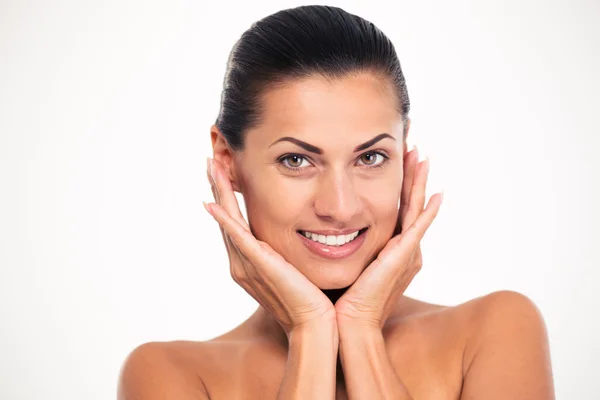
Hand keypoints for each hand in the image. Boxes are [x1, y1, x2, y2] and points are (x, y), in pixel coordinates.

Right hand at [203, 158, 335, 335]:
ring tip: (212, 167)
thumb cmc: (310, 300)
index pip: (235, 223)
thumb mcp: (294, 268)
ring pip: (228, 221)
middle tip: (211, 161)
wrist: (315, 324)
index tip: (225, 173)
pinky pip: (238, 238)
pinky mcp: (259, 265)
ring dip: (219, 193)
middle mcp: (242, 262)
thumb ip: (285, 252)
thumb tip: (297, 234)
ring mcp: (248, 264)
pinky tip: (212, 203)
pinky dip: (224, 220)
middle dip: (218, 188)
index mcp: (251, 262)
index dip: (228, 198)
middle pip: (226, 218)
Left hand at [335, 147, 442, 328]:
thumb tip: (312, 227)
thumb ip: (331, 242)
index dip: (395, 181)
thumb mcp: (336, 262)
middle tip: (412, 145)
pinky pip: (419, 228)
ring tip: (422, 156)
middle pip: (408, 202)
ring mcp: (404, 252)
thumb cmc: (336, 298)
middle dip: (411, 174)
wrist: (344, 324)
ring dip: (419, 182)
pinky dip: (428, 211)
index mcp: (385, 247)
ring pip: (415, 208)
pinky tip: (437, 194)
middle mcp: (399, 248)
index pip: (392, 205)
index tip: (391, 156)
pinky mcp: (403, 258)